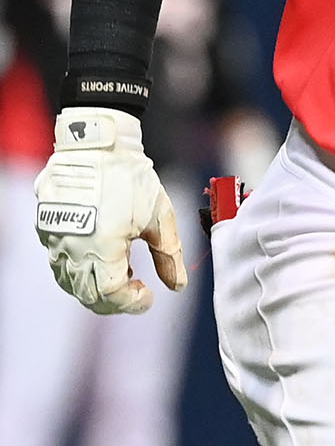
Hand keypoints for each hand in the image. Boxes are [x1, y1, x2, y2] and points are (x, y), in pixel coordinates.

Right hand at [34, 108, 187, 314]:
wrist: (98, 143)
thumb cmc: (131, 178)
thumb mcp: (160, 216)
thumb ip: (169, 255)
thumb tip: (178, 285)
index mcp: (101, 248)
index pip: (111, 295)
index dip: (131, 303)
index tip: (149, 296)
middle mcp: (72, 248)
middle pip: (88, 295)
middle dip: (114, 300)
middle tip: (136, 289)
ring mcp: (54, 239)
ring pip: (70, 281)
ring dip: (95, 286)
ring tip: (121, 271)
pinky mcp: (46, 227)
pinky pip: (59, 261)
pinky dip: (79, 269)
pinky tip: (101, 258)